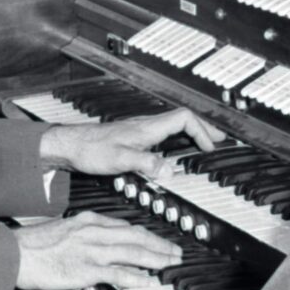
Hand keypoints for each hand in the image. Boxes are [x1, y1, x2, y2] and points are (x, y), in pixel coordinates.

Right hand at [15, 212, 184, 289]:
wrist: (13, 253)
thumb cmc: (32, 245)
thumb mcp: (61, 230)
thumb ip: (82, 235)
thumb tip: (96, 246)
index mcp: (87, 220)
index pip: (124, 226)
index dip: (145, 234)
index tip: (158, 240)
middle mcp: (93, 231)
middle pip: (135, 236)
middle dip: (159, 244)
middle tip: (175, 252)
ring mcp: (91, 250)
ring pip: (132, 252)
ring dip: (155, 258)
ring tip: (170, 264)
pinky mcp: (86, 268)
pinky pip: (117, 272)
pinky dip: (135, 276)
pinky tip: (148, 280)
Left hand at [39, 108, 221, 184]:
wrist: (69, 146)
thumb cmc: (91, 149)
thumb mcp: (121, 159)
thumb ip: (147, 164)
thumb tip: (171, 171)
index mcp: (148, 128)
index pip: (184, 118)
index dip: (201, 131)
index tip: (210, 147)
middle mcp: (146, 127)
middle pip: (182, 120)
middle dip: (203, 129)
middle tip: (219, 139)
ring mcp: (139, 132)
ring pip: (173, 127)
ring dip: (190, 135)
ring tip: (203, 145)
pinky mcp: (132, 140)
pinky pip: (162, 136)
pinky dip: (175, 141)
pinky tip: (174, 152)